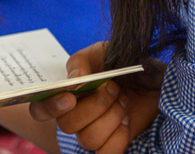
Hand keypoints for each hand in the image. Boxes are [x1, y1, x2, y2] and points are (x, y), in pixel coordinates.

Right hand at [29, 43, 162, 153]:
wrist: (155, 78)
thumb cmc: (124, 62)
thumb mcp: (103, 51)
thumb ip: (83, 60)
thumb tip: (74, 80)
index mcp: (67, 93)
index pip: (40, 109)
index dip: (49, 107)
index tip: (70, 97)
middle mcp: (76, 115)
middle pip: (67, 124)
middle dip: (94, 105)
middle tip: (114, 88)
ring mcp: (93, 132)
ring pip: (88, 139)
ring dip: (110, 117)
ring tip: (123, 101)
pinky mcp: (112, 145)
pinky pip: (106, 153)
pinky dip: (118, 138)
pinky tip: (127, 121)